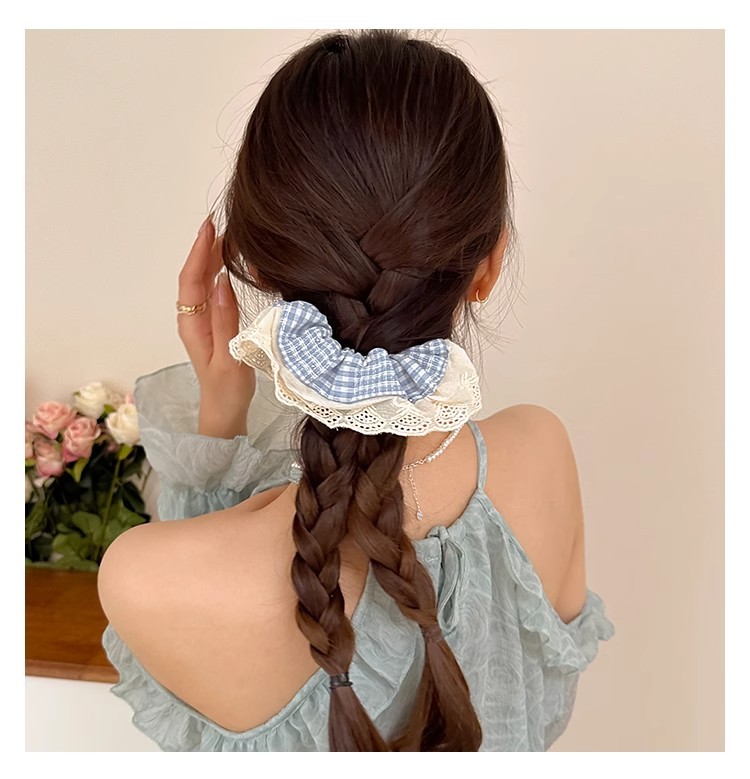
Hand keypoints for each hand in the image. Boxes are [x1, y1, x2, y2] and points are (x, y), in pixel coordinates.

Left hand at [177, 216, 255, 435]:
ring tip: (228, 236)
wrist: (224, 412)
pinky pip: (211, 290)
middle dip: (205, 247)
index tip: (211, 227)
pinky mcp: (211, 323)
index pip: (192, 280)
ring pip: (203, 281)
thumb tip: (222, 281)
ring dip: (212, 257)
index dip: (200, 252)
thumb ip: (225, 320)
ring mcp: (201, 320)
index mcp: (192, 325)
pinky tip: (230, 263)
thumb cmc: (228, 390)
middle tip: (221, 223)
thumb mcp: (230, 357)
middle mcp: (192, 319)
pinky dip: (219, 271)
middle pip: (195, 275)